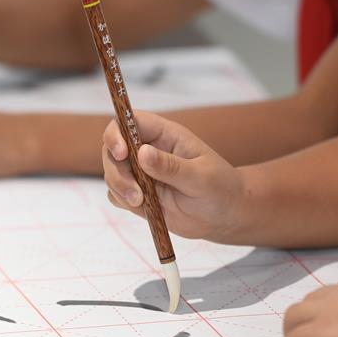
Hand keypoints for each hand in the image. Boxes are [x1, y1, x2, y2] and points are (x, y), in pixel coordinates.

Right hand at [102, 111, 246, 241]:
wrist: (225, 215)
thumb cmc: (220, 188)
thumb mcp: (200, 177)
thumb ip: (171, 166)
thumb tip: (142, 153)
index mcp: (165, 135)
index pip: (130, 121)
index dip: (118, 133)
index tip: (121, 154)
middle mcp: (149, 150)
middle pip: (113, 149)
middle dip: (117, 170)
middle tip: (135, 194)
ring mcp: (142, 173)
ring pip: (112, 172)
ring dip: (119, 188)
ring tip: (140, 203)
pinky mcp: (139, 193)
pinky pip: (117, 194)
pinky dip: (122, 200)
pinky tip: (142, 208)